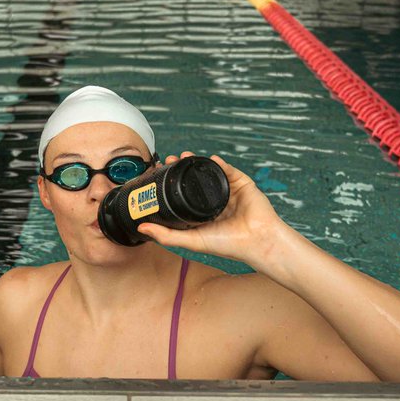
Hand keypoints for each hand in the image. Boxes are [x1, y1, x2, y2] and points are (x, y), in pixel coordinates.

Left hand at [136, 152, 286, 266]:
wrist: (258, 241)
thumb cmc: (228, 245)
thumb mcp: (192, 241)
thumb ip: (167, 236)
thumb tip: (141, 228)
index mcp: (202, 214)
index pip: (182, 194)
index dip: (170, 183)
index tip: (159, 173)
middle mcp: (214, 201)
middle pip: (195, 180)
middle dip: (182, 168)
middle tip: (170, 160)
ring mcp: (228, 191)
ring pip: (210, 172)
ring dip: (197, 162)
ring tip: (186, 155)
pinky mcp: (243, 184)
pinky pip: (229, 170)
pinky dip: (220, 163)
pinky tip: (211, 159)